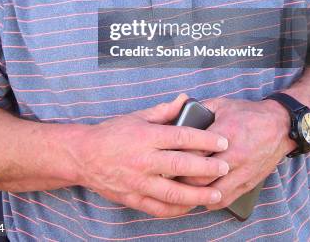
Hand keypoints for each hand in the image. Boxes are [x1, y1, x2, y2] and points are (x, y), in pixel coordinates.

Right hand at [75, 94, 229, 216]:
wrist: (83, 156)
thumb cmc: (111, 133)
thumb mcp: (137, 116)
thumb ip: (163, 111)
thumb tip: (185, 99)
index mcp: (146, 136)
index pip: (181, 136)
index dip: (204, 139)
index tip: (222, 142)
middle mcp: (143, 159)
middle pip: (181, 164)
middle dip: (206, 167)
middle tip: (225, 167)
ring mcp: (138, 182)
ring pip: (173, 192)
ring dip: (197, 195)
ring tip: (215, 194)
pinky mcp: (133, 198)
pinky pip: (159, 208)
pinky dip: (177, 210)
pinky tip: (190, 207)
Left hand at [178, 97, 295, 209]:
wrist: (279, 126)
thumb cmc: (248, 114)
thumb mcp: (222, 104)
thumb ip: (199, 109)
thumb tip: (178, 113)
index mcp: (225, 134)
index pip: (194, 152)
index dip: (177, 157)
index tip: (166, 158)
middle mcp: (234, 156)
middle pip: (200, 177)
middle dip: (182, 179)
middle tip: (168, 177)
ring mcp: (243, 172)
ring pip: (213, 192)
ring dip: (196, 194)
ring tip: (181, 190)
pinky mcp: (249, 182)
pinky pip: (227, 199)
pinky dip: (211, 201)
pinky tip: (201, 198)